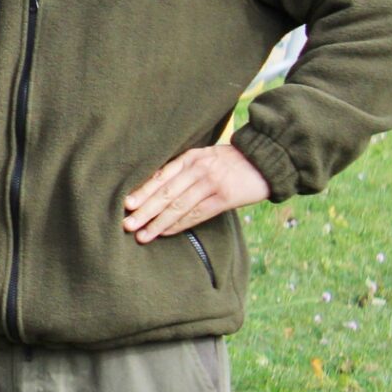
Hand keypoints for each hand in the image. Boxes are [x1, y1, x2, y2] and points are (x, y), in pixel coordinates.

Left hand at [123, 144, 269, 241]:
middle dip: (144, 210)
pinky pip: (198, 214)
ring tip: (142, 235)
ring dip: (158, 222)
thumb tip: (155, 186)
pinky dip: (180, 225)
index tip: (125, 204)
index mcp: (189, 158)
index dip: (142, 191)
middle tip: (126, 224)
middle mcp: (198, 169)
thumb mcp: (205, 156)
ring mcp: (212, 183)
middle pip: (165, 193)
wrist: (266, 159)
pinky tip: (165, 232)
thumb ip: (183, 169)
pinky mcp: (226, 197)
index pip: (160, 176)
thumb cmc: (231, 160)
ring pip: (179, 206)